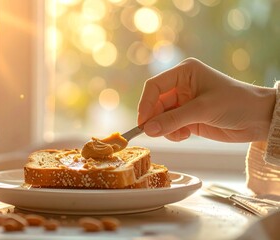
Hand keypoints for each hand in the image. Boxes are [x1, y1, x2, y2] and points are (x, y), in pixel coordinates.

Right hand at [137, 58, 275, 141]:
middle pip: (155, 103)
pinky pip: (170, 126)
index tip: (143, 122)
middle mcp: (181, 86)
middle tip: (154, 134)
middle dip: (155, 119)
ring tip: (179, 134)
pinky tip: (185, 135)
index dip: (146, 103)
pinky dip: (172, 133)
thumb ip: (173, 120)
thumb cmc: (236, 103)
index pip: (154, 86)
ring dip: (165, 128)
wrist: (259, 119)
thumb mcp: (203, 110)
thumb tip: (148, 130)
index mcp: (184, 73)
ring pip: (161, 117)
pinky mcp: (188, 118)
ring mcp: (184, 102)